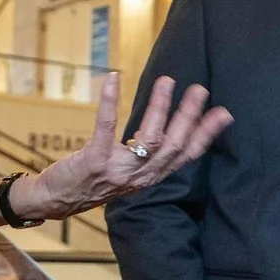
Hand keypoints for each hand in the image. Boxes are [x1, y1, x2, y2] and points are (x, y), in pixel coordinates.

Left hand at [13, 73, 230, 221]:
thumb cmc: (92, 182)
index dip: (206, 135)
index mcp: (151, 177)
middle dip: (189, 116)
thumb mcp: (127, 173)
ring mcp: (118, 169)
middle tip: (199, 90)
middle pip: (173, 146)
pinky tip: (113, 79)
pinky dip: (110, 101)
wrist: (56, 200)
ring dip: (160, 108)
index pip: (186, 156)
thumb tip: (163, 127)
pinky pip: (107, 127)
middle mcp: (140, 176)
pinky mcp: (95, 160)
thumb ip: (147, 155)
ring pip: (149, 139)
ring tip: (167, 82)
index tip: (223, 114)